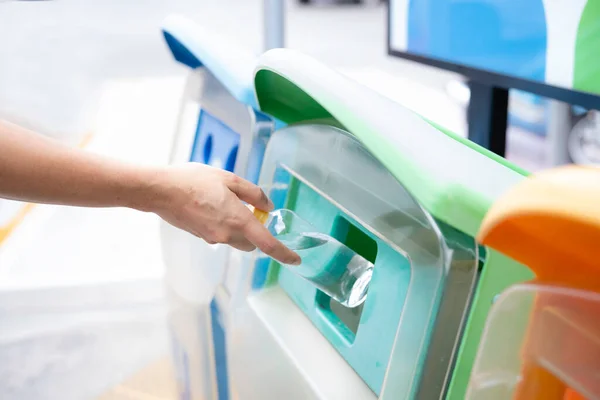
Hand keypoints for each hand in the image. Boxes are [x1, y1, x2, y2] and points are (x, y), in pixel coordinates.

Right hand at [148, 163, 300, 265]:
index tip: (296, 259)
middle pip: (252, 244)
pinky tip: (211, 204)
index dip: (284, 254)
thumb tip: (267, 206)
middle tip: (253, 210)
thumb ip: (253, 194)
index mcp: (238, 221)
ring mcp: (211, 238)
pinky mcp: (200, 236)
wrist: (160, 190)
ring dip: (239, 227)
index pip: (267, 244)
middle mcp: (226, 235)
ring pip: (235, 239)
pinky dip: (224, 224)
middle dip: (258, 234)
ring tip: (226, 200)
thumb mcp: (230, 179)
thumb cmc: (194, 181)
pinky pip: (220, 234)